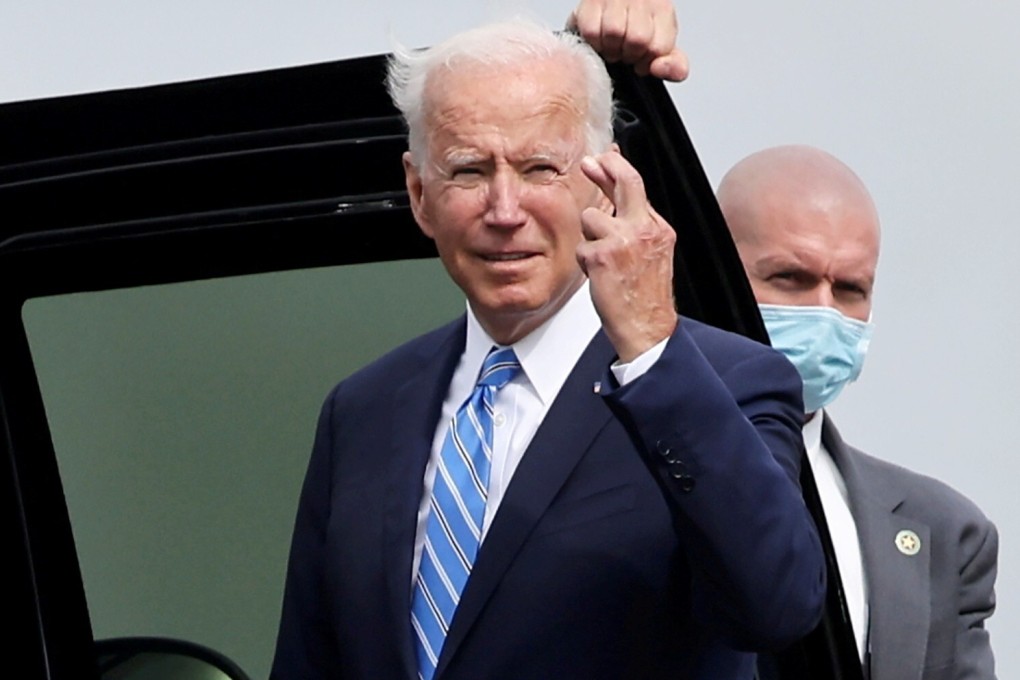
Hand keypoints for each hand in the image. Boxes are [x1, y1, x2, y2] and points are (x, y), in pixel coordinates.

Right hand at [567, 0, 688, 81]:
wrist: (612, 9)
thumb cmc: (637, 30)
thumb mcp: (663, 47)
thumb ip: (674, 66)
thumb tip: (660, 68)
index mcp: (663, 10)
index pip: (659, 47)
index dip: (646, 62)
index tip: (640, 60)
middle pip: (637, 40)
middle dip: (627, 55)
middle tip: (624, 51)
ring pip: (614, 32)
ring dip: (610, 49)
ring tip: (611, 45)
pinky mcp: (593, 1)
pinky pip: (592, 31)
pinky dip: (593, 42)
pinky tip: (599, 39)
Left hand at [577, 151, 677, 361]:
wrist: (648, 328)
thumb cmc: (645, 296)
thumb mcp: (651, 254)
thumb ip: (637, 227)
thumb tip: (617, 201)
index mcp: (658, 228)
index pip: (637, 188)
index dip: (618, 170)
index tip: (606, 158)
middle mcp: (644, 229)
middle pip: (625, 181)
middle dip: (606, 167)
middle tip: (589, 161)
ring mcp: (624, 241)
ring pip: (591, 218)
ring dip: (590, 238)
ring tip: (603, 262)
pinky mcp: (603, 256)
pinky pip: (582, 246)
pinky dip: (585, 261)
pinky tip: (600, 277)